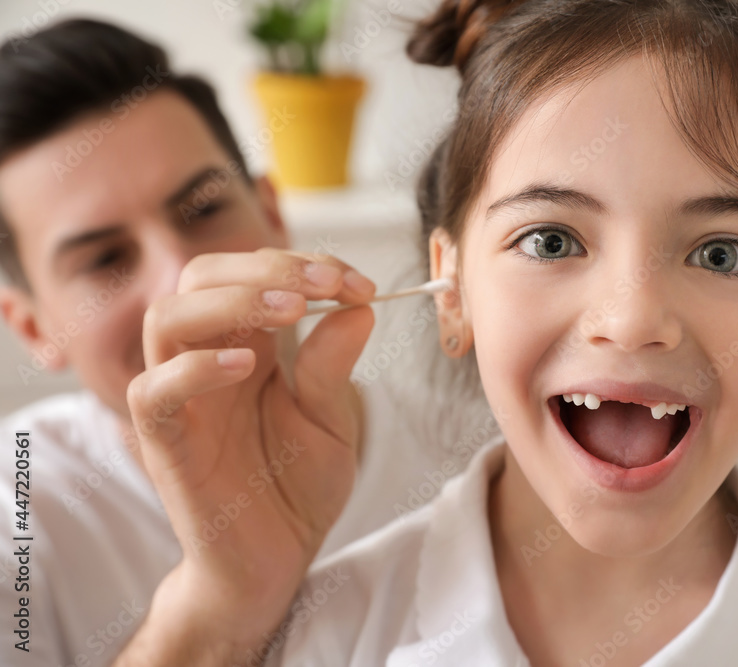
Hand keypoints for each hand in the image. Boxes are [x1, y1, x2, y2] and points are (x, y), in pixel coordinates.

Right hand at [119, 248, 375, 661]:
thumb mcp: (331, 420)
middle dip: (267, 267)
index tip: (360, 283)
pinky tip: (247, 366)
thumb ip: (333, 365)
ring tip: (292, 310)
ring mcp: (181, 400)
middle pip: (201, 278)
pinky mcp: (165, 444)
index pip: (254, 275)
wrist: (277, 562)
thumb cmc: (298, 488)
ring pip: (168, 319)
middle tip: (327, 285)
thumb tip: (359, 306)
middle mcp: (206, 363)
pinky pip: (152, 392)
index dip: (305, 266)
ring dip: (231, 301)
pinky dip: (193, 368)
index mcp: (248, 348)